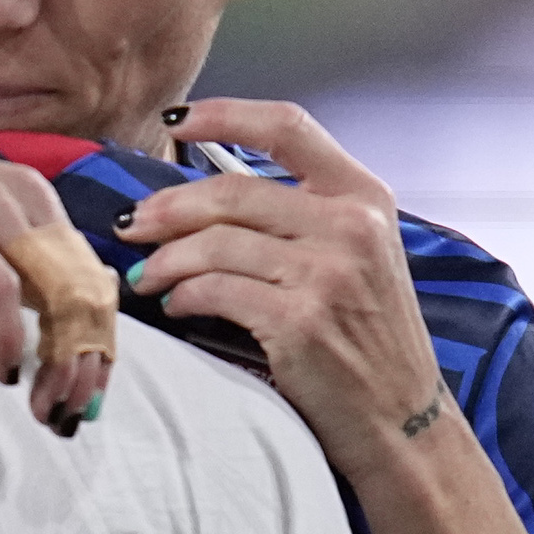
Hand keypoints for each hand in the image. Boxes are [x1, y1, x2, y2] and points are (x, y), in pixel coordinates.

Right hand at [0, 109, 116, 431]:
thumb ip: (5, 267)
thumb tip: (46, 323)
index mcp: (34, 199)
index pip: (91, 279)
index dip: (97, 344)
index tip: (82, 395)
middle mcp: (24, 197)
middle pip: (84, 291)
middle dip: (85, 363)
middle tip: (69, 413)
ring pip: (55, 292)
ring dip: (57, 360)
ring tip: (44, 404)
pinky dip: (9, 336)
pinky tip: (4, 370)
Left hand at [114, 97, 443, 479]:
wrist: (401, 418)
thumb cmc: (369, 339)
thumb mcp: (359, 256)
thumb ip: (304, 215)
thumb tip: (208, 193)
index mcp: (365, 197)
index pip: (288, 127)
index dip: (224, 115)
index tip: (175, 122)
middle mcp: (351, 226)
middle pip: (231, 191)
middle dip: (167, 208)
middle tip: (132, 224)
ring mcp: (327, 273)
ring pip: (213, 243)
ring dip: (165, 260)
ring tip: (148, 275)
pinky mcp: (299, 321)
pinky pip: (214, 291)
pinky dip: (182, 296)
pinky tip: (177, 305)